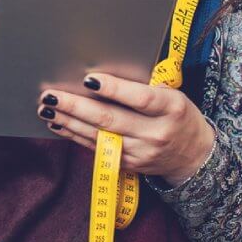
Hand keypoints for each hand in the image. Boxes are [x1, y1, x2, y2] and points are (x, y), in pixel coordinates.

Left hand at [36, 73, 215, 185]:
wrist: (194, 157)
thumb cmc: (179, 115)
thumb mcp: (173, 95)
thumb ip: (144, 87)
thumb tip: (101, 76)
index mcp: (171, 108)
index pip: (140, 98)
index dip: (114, 88)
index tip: (89, 78)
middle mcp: (155, 133)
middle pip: (110, 119)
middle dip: (76, 106)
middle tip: (51, 95)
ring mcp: (140, 152)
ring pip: (98, 136)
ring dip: (69, 122)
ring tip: (47, 108)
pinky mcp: (127, 165)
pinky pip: (96, 148)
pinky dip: (75, 135)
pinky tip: (59, 124)